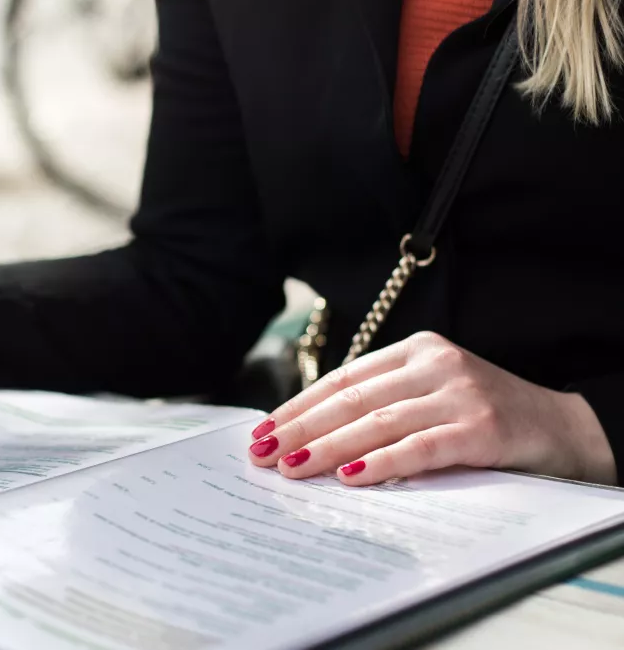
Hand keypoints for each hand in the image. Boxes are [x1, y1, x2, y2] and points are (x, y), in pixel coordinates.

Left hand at [248, 332, 616, 485]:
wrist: (564, 428)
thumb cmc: (484, 415)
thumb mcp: (432, 394)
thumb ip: (384, 403)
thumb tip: (310, 435)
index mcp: (417, 350)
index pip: (344, 379)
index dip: (299, 405)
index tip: (263, 430)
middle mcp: (435, 364)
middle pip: (352, 399)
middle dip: (300, 429)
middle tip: (263, 453)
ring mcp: (459, 394)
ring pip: (378, 422)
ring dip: (328, 448)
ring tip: (292, 469)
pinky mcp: (480, 429)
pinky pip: (419, 447)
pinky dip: (381, 462)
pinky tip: (350, 477)